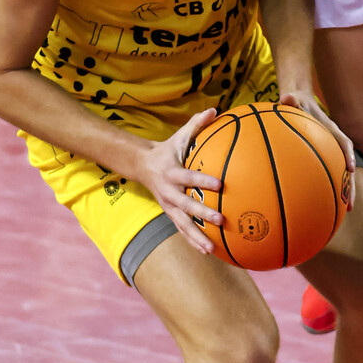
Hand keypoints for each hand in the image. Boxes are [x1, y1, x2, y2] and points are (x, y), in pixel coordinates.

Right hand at [138, 107, 222, 254]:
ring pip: (182, 224)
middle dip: (202, 214)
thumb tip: (215, 110)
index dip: (203, 180)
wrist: (142, 166)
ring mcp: (168, 206)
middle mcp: (169, 192)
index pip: (189, 176)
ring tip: (212, 249)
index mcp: (172, 172)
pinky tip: (208, 252)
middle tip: (221, 220)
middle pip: (186, 205)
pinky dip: (193, 242)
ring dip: (197, 237)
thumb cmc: (168, 150)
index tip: (220, 185)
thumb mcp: (179, 136)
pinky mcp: (170, 215)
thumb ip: (197, 124)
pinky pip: (182, 230)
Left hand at [278, 84, 354, 204]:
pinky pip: (325, 174)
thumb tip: (286, 98)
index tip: (350, 169)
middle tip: (350, 205)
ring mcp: (328, 151)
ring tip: (344, 212)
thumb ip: (291, 100)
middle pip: (347, 166)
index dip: (348, 155)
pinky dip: (326, 188)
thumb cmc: (295, 100)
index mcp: (330, 129)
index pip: (343, 142)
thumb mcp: (293, 97)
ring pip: (340, 174)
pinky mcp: (320, 157)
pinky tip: (319, 205)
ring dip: (344, 192)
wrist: (297, 100)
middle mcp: (333, 143)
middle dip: (351, 186)